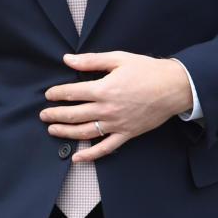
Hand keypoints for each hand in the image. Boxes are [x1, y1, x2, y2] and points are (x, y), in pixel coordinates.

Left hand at [41, 52, 193, 161]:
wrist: (174, 87)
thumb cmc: (148, 71)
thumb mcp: (119, 59)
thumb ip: (91, 61)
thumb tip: (68, 59)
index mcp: (104, 89)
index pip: (72, 93)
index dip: (57, 94)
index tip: (49, 95)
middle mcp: (107, 109)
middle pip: (74, 115)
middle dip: (55, 115)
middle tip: (43, 114)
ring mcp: (116, 124)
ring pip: (84, 132)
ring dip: (65, 132)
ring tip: (52, 130)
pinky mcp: (126, 134)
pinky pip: (105, 148)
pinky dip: (90, 155)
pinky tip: (77, 157)